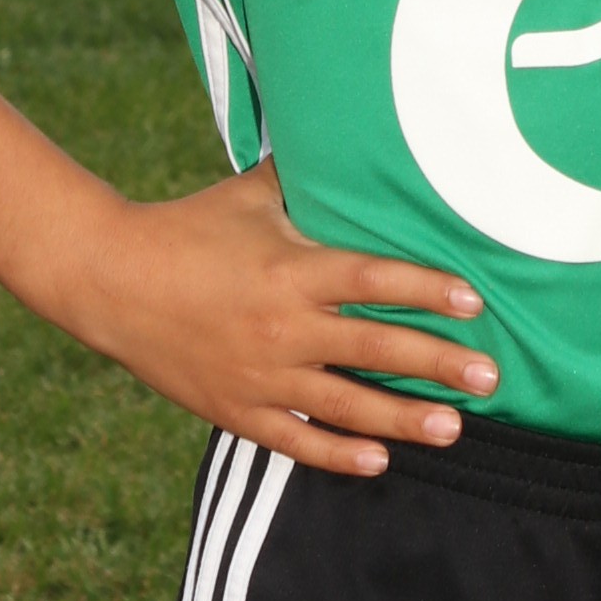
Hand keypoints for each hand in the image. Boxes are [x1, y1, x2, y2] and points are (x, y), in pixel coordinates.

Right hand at [71, 160, 493, 476]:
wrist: (109, 279)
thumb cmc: (189, 228)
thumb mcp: (250, 195)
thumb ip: (305, 177)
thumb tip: (352, 138)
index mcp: (291, 270)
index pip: (373, 281)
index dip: (427, 290)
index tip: (474, 301)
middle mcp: (282, 327)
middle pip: (374, 349)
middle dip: (438, 364)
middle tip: (491, 377)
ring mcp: (259, 375)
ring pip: (345, 405)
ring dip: (403, 419)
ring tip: (454, 428)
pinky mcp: (235, 409)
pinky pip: (296, 440)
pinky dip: (338, 455)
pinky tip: (379, 462)